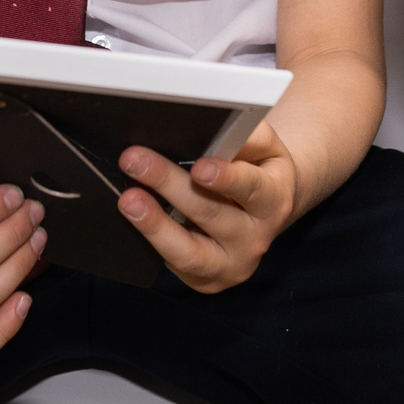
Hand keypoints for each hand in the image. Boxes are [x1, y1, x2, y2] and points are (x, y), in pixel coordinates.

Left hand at [116, 121, 299, 292]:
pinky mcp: (206, 280)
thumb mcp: (266, 148)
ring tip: (129, 201)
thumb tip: (220, 124)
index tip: (200, 167)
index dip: (226, 179)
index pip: (252, 189)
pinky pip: (174, 264)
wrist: (265, 210)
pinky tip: (135, 218)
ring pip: (189, 252)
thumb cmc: (259, 171)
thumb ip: (249, 135)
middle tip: (136, 162)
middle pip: (210, 214)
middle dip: (169, 186)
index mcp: (274, 200)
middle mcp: (255, 239)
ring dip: (155, 225)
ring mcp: (230, 265)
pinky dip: (152, 240)